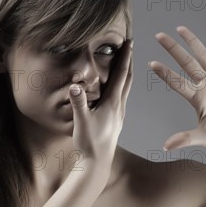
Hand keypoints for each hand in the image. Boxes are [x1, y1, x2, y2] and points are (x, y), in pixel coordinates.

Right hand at [68, 38, 132, 164]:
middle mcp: (119, 107)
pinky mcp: (116, 121)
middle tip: (130, 46)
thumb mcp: (81, 122)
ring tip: (127, 63)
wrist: (97, 164)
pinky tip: (118, 89)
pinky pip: (121, 98)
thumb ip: (78, 103)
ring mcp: (119, 115)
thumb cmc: (89, 144)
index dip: (125, 58)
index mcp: (113, 104)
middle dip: (128, 61)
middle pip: (127, 79)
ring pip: (126, 89)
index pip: (121, 75)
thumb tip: (75, 85)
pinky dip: (122, 87)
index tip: (129, 42)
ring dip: (127, 74)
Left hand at [150, 26, 205, 152]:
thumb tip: (166, 146)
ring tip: (180, 28)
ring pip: (202, 55)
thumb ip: (186, 138)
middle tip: (159, 36)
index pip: (177, 82)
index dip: (165, 73)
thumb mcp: (203, 137)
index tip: (151, 63)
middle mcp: (204, 85)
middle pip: (186, 62)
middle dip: (173, 49)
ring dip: (192, 42)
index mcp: (196, 97)